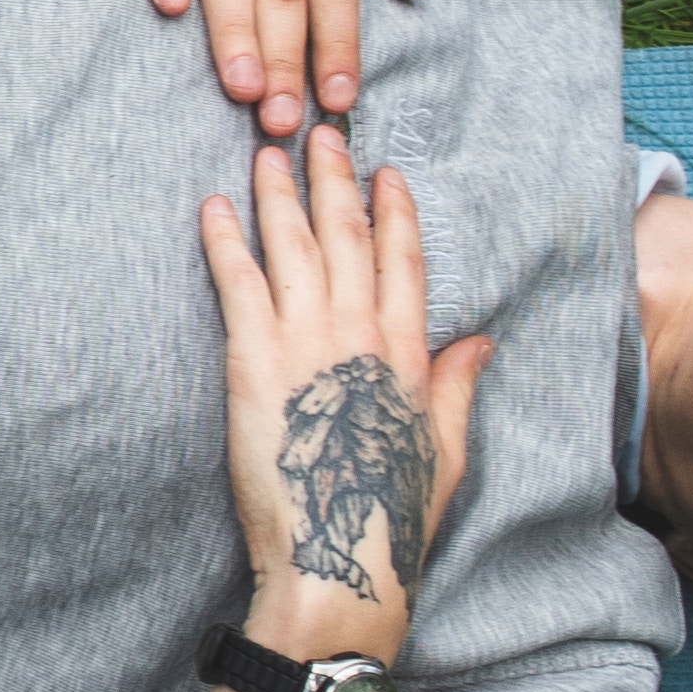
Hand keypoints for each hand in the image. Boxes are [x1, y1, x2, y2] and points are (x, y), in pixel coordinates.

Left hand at [199, 128, 491, 650]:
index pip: (403, 261)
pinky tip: (212, 206)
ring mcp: (306, 340)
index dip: (394, 212)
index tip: (386, 172)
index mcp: (408, 353)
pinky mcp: (253, 358)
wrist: (337, 557)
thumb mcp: (446, 450)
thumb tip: (480, 340)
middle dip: (334, 180)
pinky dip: (223, 239)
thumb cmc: (392, 517)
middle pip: (346, 236)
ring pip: (292, 246)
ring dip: (278, 193)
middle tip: (322, 133)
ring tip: (267, 151)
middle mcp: (360, 333)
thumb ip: (456, 387)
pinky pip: (237, 281)